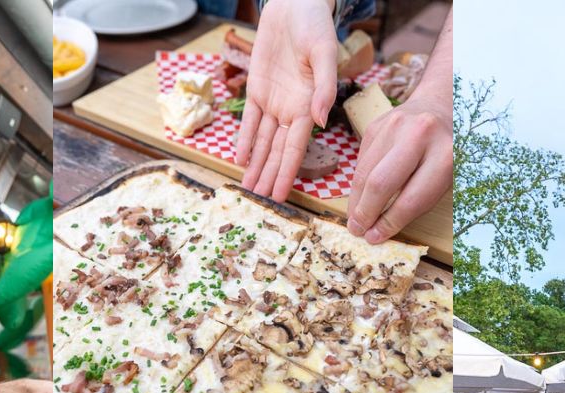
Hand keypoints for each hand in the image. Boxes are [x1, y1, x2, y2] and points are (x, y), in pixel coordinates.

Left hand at [235, 0, 338, 201]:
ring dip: (256, 165)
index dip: (287, 173)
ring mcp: (274, 101)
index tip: (281, 196)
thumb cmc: (315, 26)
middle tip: (258, 201)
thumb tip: (321, 122)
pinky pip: (249, 121)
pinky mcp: (257, 89)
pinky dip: (244, 140)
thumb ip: (325, 88)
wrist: (295, 5)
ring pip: (262, 141)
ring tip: (248, 188)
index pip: (295, 149)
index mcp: (309, 106)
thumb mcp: (325, 54)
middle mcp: (291, 109)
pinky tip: (239, 159)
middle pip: (277, 152)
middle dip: (268, 176)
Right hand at [345, 90, 453, 243]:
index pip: (411, 200)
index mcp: (445, 155)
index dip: (390, 224)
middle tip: (357, 230)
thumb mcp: (445, 176)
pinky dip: (357, 183)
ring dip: (356, 201)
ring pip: (364, 173)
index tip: (376, 237)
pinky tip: (359, 196)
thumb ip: (417, 200)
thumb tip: (379, 228)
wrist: (439, 106)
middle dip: (365, 213)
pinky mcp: (375, 124)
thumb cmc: (445, 150)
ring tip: (354, 219)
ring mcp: (394, 126)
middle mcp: (419, 136)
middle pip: (380, 184)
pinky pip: (360, 161)